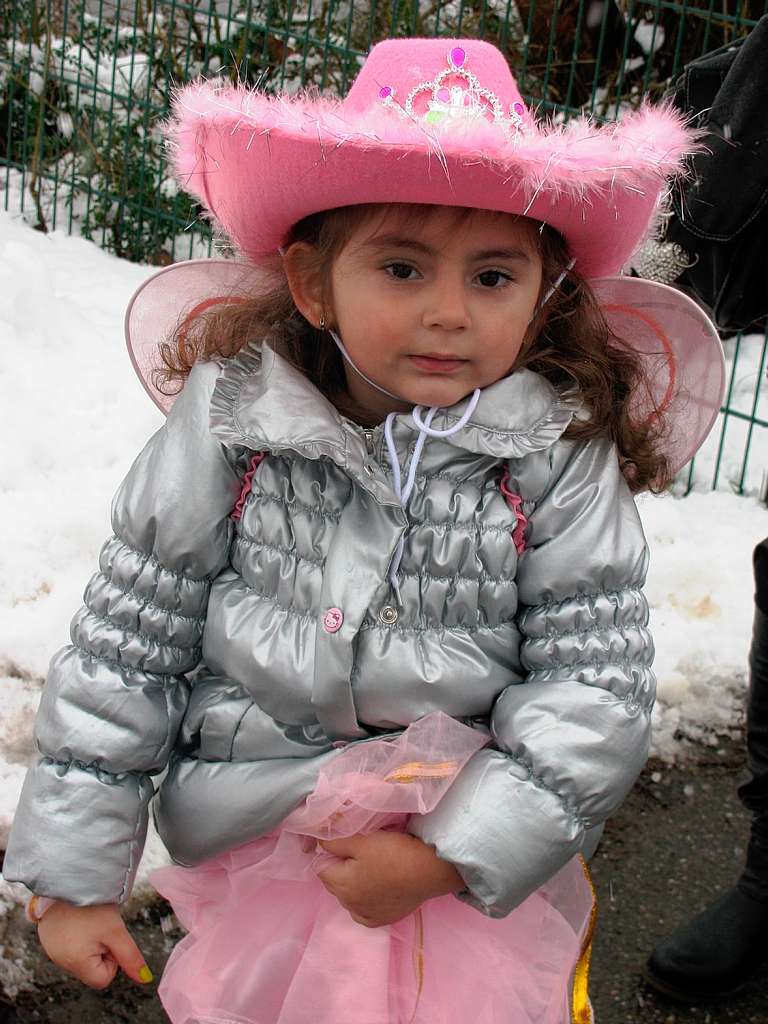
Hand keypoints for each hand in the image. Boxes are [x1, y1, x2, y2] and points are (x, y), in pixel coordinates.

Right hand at [37, 901, 152, 989]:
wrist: (70, 878)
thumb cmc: (93, 905)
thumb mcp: (116, 931)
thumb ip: (130, 957)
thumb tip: (144, 978)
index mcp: (75, 964)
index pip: (103, 979)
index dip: (112, 959)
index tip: (109, 937)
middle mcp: (60, 961)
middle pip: (92, 968)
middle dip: (100, 949)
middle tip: (99, 927)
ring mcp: (52, 949)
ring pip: (82, 956)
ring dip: (90, 942)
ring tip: (88, 920)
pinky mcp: (48, 937)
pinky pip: (70, 945)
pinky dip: (78, 935)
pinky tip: (78, 919)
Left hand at [316, 830, 462, 927]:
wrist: (428, 870)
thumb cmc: (393, 852)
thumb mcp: (361, 840)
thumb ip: (334, 841)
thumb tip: (318, 843)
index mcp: (341, 885)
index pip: (321, 866)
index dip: (332, 852)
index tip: (348, 844)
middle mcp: (349, 905)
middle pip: (334, 882)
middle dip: (341, 868)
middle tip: (363, 853)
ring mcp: (366, 915)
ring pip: (349, 896)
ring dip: (354, 883)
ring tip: (374, 868)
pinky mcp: (382, 920)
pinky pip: (363, 909)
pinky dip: (366, 899)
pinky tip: (379, 887)